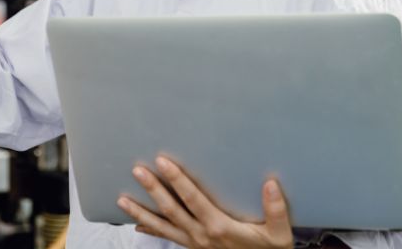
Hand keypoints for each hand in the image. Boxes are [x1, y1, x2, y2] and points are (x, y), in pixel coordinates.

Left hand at [117, 156, 293, 248]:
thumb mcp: (279, 235)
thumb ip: (276, 210)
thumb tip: (271, 184)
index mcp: (219, 227)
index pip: (193, 199)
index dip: (177, 179)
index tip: (162, 162)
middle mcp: (202, 235)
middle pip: (171, 209)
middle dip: (152, 189)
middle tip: (136, 171)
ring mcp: (194, 243)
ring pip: (162, 227)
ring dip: (141, 213)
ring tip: (121, 201)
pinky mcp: (192, 248)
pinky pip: (168, 238)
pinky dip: (151, 230)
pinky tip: (136, 225)